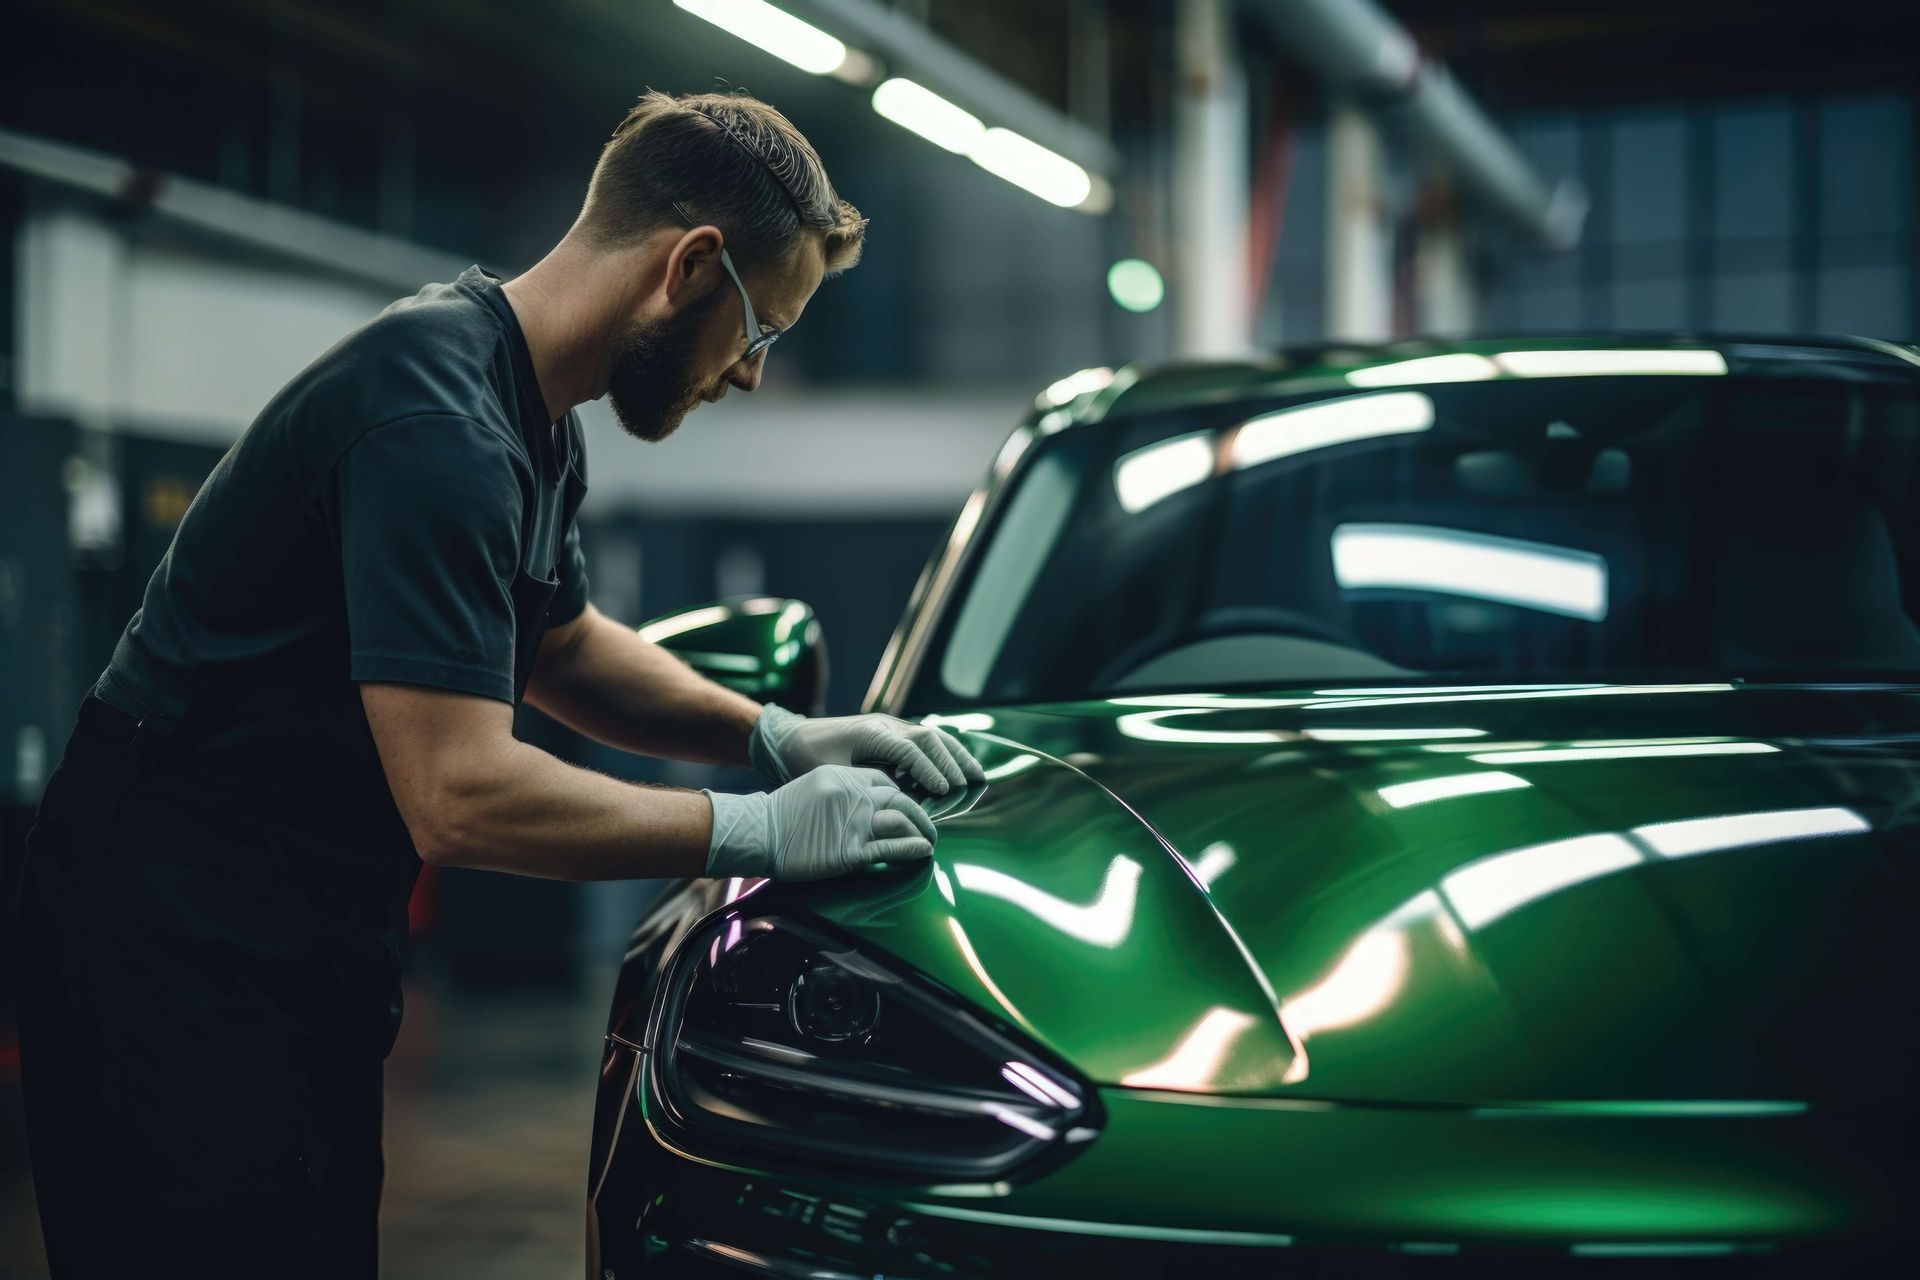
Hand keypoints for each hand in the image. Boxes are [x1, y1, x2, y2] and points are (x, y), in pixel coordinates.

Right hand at [704, 766, 937, 881]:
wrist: (758, 833)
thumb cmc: (783, 814)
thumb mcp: (815, 785)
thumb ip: (843, 789)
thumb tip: (868, 799)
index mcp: (844, 776)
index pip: (887, 781)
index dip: (904, 795)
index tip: (910, 808)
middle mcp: (854, 795)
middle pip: (902, 800)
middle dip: (922, 814)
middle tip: (930, 826)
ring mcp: (854, 822)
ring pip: (902, 821)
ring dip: (923, 831)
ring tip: (931, 841)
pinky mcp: (851, 851)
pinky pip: (892, 847)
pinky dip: (913, 848)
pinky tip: (923, 850)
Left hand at [749, 705, 985, 795]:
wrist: (791, 738)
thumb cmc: (807, 759)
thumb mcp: (831, 775)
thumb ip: (863, 786)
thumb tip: (894, 803)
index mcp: (872, 734)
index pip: (910, 750)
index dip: (929, 770)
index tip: (944, 791)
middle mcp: (886, 726)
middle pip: (928, 738)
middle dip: (952, 761)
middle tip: (970, 785)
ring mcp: (891, 726)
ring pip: (933, 735)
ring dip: (956, 754)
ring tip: (977, 774)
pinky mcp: (892, 733)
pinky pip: (925, 739)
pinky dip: (945, 752)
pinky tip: (958, 768)